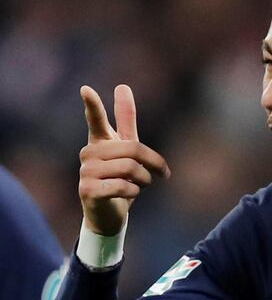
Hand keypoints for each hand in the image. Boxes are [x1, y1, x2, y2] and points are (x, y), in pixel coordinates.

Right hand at [78, 84, 169, 235]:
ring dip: (144, 180)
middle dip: (153, 163)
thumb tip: (122, 85)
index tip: (86, 89)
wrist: (110, 214)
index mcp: (99, 141)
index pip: (96, 120)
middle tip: (158, 174)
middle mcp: (89, 153)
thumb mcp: (127, 148)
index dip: (93, 105)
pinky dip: (134, 192)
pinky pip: (124, 186)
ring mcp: (86, 172)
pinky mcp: (88, 191)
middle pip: (134, 149)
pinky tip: (129, 195)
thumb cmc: (120, 177)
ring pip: (131, 168)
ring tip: (138, 186)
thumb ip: (126, 120)